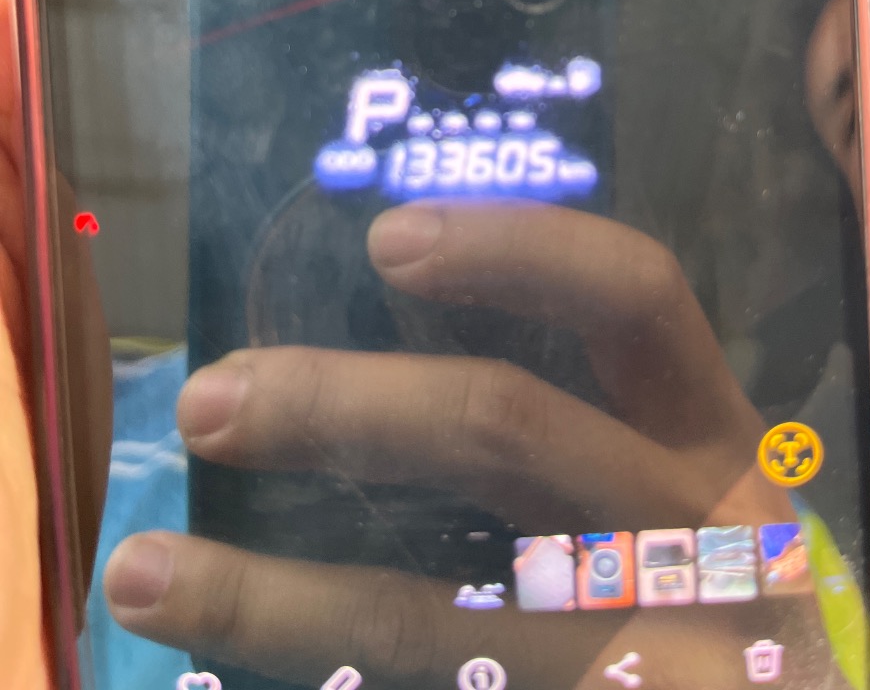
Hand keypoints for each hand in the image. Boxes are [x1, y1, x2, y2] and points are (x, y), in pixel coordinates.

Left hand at [102, 201, 827, 688]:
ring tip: (144, 572)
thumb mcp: (661, 485)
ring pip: (433, 610)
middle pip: (508, 428)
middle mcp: (694, 527)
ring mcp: (658, 649)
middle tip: (210, 397)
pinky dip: (320, 677)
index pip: (634, 294)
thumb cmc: (697, 585)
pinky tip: (224, 676)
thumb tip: (374, 345)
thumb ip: (567, 423)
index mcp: (708, 429)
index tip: (385, 240)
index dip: (515, 248)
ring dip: (272, 593)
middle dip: (339, 403)